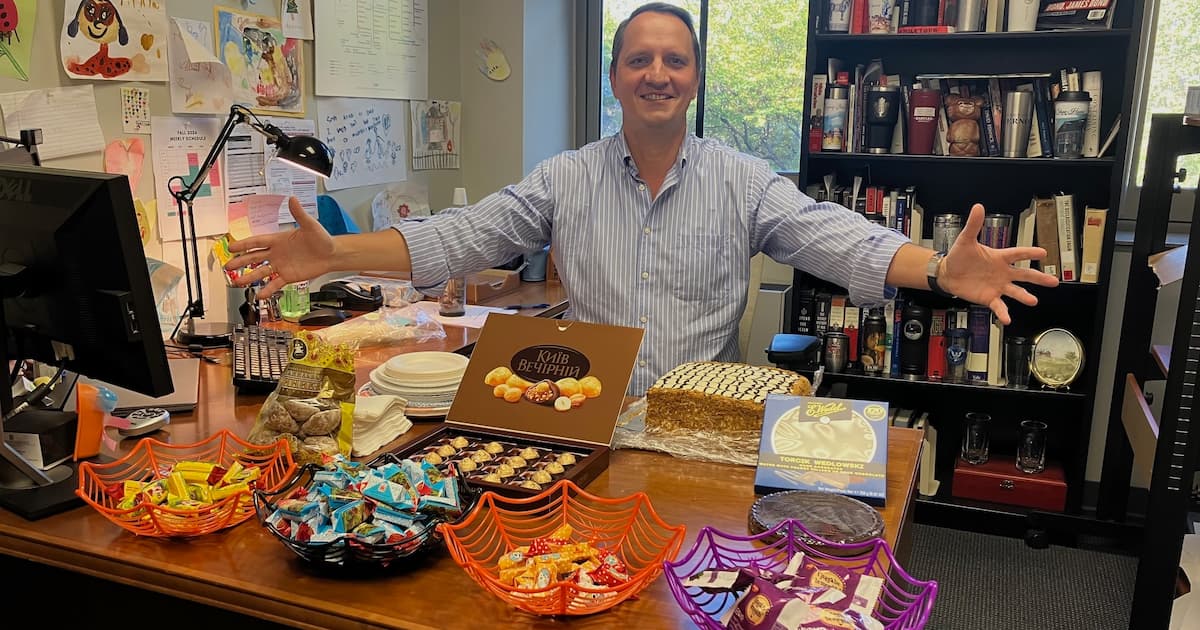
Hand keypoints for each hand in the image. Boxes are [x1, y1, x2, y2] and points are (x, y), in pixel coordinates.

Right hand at [224, 197, 333, 297]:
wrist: (332, 255)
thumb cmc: (322, 239)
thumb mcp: (310, 225)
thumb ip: (299, 214)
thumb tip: (292, 199)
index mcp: (278, 240)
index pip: (257, 242)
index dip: (244, 244)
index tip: (232, 247)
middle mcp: (277, 253)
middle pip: (254, 257)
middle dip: (240, 262)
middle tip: (227, 265)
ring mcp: (281, 265)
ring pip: (261, 271)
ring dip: (249, 277)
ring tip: (237, 283)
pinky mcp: (288, 276)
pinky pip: (275, 283)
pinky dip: (267, 289)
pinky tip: (259, 295)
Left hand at [939, 204, 1058, 324]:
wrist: (948, 274)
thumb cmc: (959, 256)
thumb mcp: (965, 240)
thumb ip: (973, 225)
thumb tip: (978, 207)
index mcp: (999, 257)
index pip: (1017, 254)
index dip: (1029, 253)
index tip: (1043, 253)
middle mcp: (1002, 272)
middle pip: (1024, 275)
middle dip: (1039, 278)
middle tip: (1054, 281)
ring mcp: (998, 286)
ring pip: (1015, 292)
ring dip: (1024, 296)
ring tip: (1033, 301)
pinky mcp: (989, 298)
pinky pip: (999, 306)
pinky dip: (1003, 313)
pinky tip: (1007, 319)